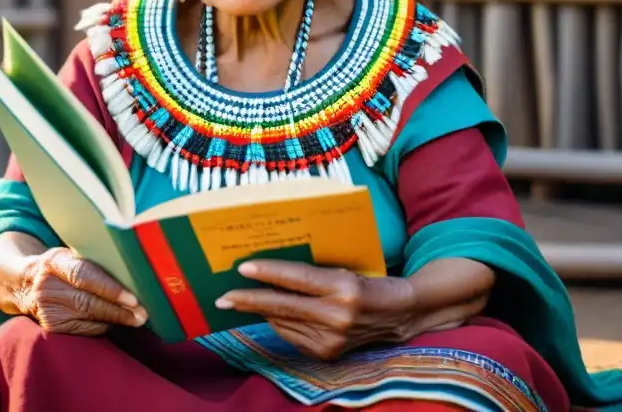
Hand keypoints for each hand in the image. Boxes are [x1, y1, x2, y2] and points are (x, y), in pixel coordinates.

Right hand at [17, 247, 147, 335]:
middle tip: (143, 313)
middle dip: (119, 309)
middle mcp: (47, 286)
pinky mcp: (50, 326)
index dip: (110, 288)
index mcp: (54, 261)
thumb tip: (133, 272)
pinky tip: (116, 323)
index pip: (84, 275)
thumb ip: (94, 261)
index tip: (133, 298)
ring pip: (87, 317)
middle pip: (88, 300)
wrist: (26, 283)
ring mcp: (46, 309)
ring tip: (137, 319)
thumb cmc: (62, 266)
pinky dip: (102, 326)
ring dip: (115, 319)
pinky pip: (83, 329)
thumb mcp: (70, 255)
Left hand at [215, 260, 417, 360]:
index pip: (297, 278)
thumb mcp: (343, 270)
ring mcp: (332, 338)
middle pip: (283, 305)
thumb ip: (312, 274)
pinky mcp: (328, 353)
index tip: (243, 268)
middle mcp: (337, 314)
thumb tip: (271, 273)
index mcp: (343, 287)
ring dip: (261, 312)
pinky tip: (270, 314)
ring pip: (284, 322)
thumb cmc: (369, 282)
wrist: (398, 315)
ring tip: (240, 301)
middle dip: (249, 300)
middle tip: (222, 296)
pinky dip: (279, 323)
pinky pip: (292, 336)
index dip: (269, 273)